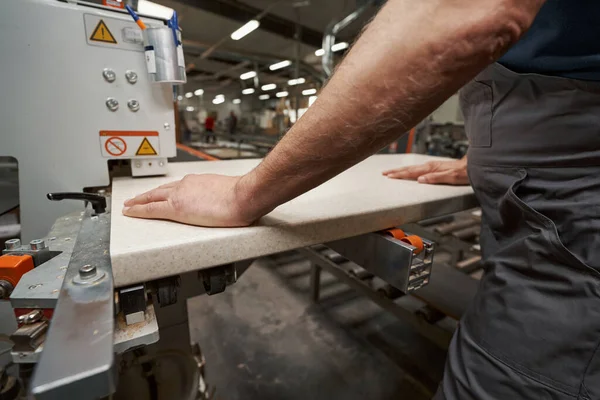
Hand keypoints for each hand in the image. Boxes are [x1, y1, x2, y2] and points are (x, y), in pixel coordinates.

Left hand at [122, 174, 256, 226]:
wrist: (243, 196)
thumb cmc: (242, 196)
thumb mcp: (228, 192)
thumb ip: (220, 195)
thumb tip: (225, 202)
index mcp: (198, 181)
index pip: (176, 186)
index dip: (164, 191)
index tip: (158, 194)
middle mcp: (186, 185)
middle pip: (160, 190)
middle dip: (146, 195)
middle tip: (135, 199)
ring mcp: (180, 195)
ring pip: (152, 197)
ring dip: (139, 201)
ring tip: (129, 206)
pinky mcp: (176, 208)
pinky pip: (151, 209)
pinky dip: (139, 210)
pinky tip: (131, 212)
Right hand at [382, 157, 467, 184]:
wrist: (475, 165)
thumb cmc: (466, 172)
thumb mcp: (452, 177)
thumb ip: (436, 178)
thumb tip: (420, 179)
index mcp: (432, 169)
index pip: (412, 172)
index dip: (399, 174)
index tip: (389, 176)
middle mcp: (431, 166)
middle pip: (409, 169)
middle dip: (396, 171)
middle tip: (384, 173)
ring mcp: (432, 166)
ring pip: (413, 168)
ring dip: (401, 170)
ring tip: (392, 171)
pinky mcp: (435, 167)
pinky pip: (418, 168)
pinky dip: (409, 170)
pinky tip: (408, 171)